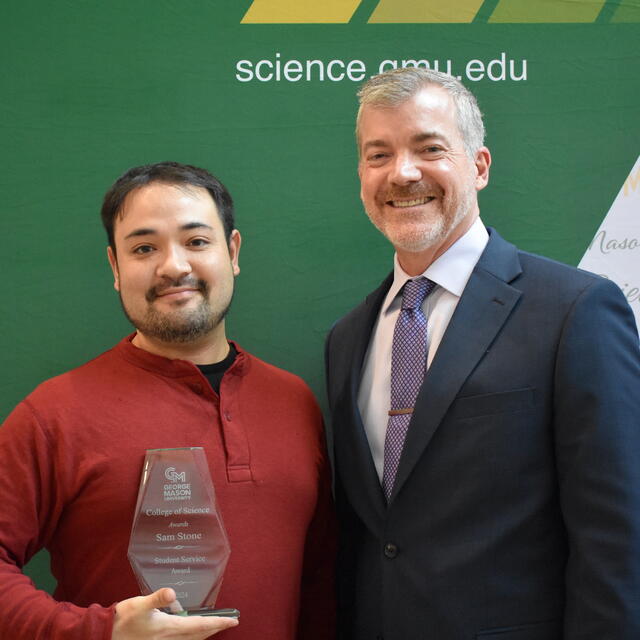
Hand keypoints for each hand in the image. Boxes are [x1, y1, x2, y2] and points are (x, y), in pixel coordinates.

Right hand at [112, 588, 238, 638]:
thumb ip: (157, 598)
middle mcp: (170, 638)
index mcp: (170, 628)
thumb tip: (172, 592)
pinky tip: (191, 630)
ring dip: (205, 633)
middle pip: (199, 635)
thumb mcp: (141, 604)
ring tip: (215, 625)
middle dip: (216, 629)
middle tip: (230, 623)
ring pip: (192, 639)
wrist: (107, 635)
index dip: (218, 623)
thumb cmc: (124, 619)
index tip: (233, 621)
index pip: (200, 626)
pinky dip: (193, 635)